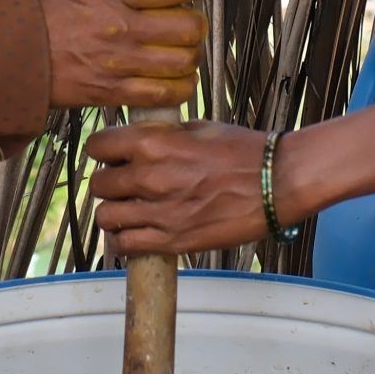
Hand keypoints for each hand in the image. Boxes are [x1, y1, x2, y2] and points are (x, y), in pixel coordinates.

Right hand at [38, 0, 206, 109]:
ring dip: (190, 58)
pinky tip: (176, 81)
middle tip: (188, 25)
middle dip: (195, 25)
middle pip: (188, 27)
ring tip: (182, 53)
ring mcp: (120, 62)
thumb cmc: (47, 16)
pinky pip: (164, 94)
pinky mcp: (114, 92)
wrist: (15, 55)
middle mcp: (122, 27)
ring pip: (183, 62)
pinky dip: (180, 89)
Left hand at [87, 119, 270, 255]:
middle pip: (98, 184)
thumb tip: (138, 137)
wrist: (277, 182)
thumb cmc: (243, 151)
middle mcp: (149, 177)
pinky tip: (136, 232)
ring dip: (114, 212)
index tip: (112, 154)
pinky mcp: (172, 241)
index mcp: (153, 143)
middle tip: (125, 183)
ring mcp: (159, 213)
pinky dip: (124, 240)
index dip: (103, 150)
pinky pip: (126, 245)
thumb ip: (161, 134)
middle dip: (109, 182)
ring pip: (105, 217)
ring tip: (129, 209)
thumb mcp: (197, 128)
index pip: (97, 146)